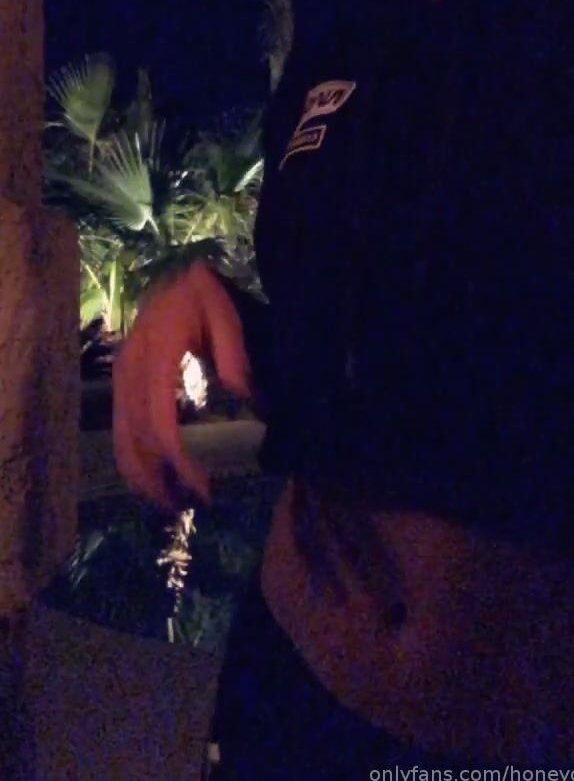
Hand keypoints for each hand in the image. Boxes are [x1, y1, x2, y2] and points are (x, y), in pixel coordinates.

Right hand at [112, 261, 251, 512]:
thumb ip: (234, 355)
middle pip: (133, 439)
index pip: (160, 422)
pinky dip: (133, 458)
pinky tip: (154, 475)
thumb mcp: (227, 314)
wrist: (177, 270)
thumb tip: (244, 399)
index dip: (178, 462)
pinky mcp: (121, 380)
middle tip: (186, 509)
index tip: (203, 489)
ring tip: (169, 502)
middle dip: (156, 480)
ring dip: (140, 476)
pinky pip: (120, 427)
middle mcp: (130, 369)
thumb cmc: (205, 294)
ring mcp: (121, 375)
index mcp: (156, 355)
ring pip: (120, 438)